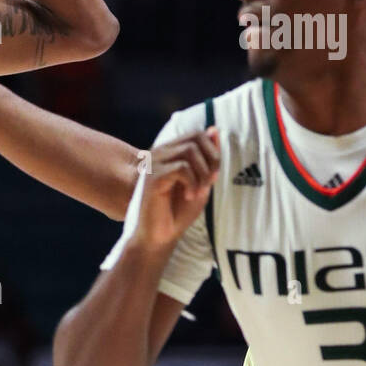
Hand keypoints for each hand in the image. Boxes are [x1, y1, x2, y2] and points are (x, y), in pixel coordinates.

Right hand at [131, 130, 219, 249]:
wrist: (158, 236)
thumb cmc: (177, 212)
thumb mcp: (201, 181)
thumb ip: (207, 158)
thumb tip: (214, 129)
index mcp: (169, 153)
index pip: (197, 135)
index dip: (213, 151)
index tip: (213, 176)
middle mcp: (159, 154)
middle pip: (195, 139)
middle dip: (211, 160)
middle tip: (209, 183)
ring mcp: (153, 164)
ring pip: (190, 151)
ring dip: (203, 173)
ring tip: (199, 191)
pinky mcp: (152, 177)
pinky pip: (182, 168)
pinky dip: (193, 183)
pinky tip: (189, 196)